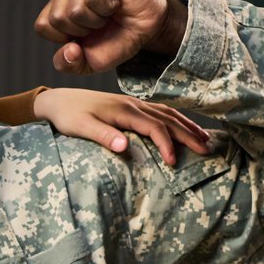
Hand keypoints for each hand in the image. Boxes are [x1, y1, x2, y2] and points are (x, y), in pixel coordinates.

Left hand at [33, 0, 184, 74]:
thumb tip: (69, 49)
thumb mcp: (88, 63)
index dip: (65, 39)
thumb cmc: (117, 40)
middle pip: (56, 18)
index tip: (85, 35)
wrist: (148, 30)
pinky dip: (107, 9)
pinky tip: (115, 4)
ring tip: (107, 14)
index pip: (42, 25)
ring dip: (96, 21)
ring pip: (74, 10)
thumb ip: (68, 64)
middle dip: (81, 30)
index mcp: (59, 4)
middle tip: (99, 24)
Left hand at [34, 88, 210, 165]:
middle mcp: (132, 104)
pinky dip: (176, 119)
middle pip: (168, 118)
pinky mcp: (131, 105)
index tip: (173, 163)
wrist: (57, 100)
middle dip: (188, 134)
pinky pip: (160, 110)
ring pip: (168, 112)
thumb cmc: (67, 116)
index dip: (166, 144)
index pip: (154, 127)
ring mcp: (133, 103)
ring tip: (205, 139)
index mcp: (123, 110)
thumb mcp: (79, 127)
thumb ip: (102, 135)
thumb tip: (125, 146)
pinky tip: (184, 127)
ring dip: (187, 125)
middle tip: (207, 150)